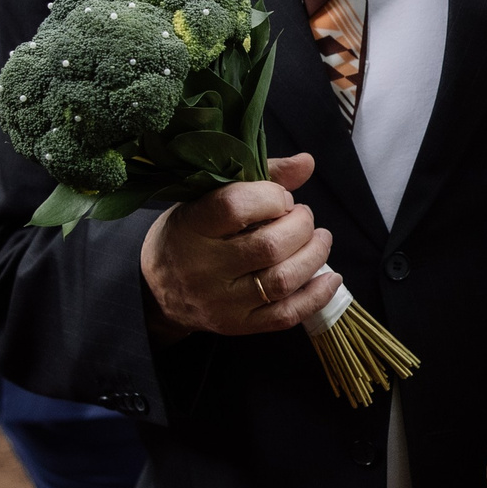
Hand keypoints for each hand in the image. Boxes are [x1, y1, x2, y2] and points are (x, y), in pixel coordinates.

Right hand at [138, 153, 338, 341]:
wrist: (156, 291)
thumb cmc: (190, 233)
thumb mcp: (208, 198)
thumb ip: (260, 176)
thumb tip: (308, 162)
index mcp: (192, 226)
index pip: (235, 206)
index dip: (271, 197)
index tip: (281, 197)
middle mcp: (204, 267)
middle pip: (269, 246)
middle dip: (301, 225)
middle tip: (303, 217)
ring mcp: (221, 301)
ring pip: (282, 280)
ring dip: (314, 255)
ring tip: (319, 239)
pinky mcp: (237, 325)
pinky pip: (286, 315)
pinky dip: (316, 296)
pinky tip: (330, 277)